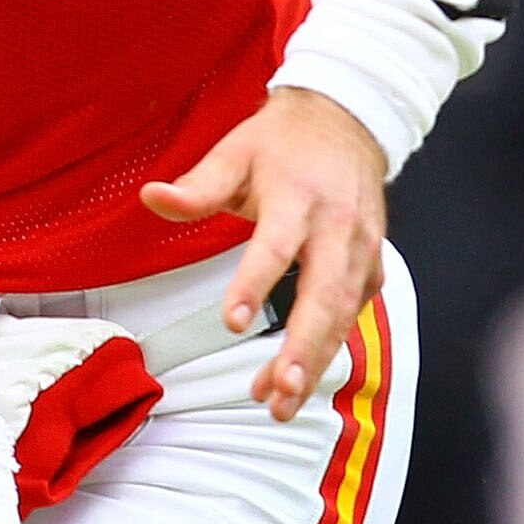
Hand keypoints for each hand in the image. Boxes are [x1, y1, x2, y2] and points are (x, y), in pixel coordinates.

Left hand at [138, 87, 386, 422]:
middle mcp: (337, 227)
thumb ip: (197, 186)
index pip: (275, 247)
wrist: (347, 121)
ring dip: (315, 361)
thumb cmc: (282, 142)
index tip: (233, 323)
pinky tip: (303, 377)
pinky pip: (354, 313)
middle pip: (324, 294)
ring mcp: (361, 248)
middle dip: (304, 348)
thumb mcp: (234, 151)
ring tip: (281, 402)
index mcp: (298, 197)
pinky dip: (331, 347)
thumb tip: (150, 197)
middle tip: (279, 391)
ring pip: (343, 315)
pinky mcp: (372, 265)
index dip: (254, 285)